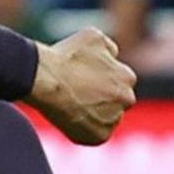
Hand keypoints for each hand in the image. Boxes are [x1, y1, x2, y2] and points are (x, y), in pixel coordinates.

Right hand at [28, 25, 136, 144]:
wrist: (45, 80)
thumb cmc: (66, 56)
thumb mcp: (93, 37)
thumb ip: (110, 48)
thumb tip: (113, 56)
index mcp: (128, 77)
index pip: (119, 81)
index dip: (100, 80)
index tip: (84, 80)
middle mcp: (127, 100)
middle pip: (116, 101)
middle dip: (102, 98)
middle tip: (78, 94)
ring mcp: (113, 120)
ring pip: (106, 118)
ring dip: (94, 114)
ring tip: (71, 104)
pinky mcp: (99, 137)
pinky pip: (95, 134)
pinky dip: (84, 128)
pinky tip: (69, 116)